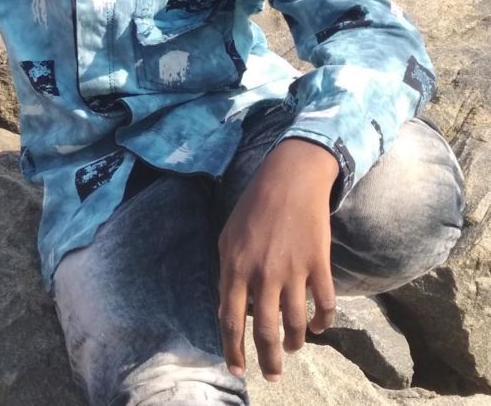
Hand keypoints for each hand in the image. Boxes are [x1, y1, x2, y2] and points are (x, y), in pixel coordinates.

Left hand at [218, 138, 338, 381]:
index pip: (229, 320)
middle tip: (273, 375)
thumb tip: (229, 307)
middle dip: (269, 361)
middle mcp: (263, 273)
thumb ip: (227, 272)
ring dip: (295, 343)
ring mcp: (292, 269)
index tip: (238, 371)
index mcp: (235, 266)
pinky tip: (319, 327)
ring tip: (293, 349)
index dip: (233, 350)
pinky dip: (323, 322)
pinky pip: (324, 304)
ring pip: (295, 323)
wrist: (290, 177)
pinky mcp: (318, 263)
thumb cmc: (254, 205)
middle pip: (265, 330)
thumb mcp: (228, 235)